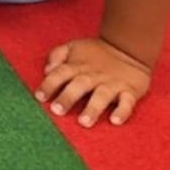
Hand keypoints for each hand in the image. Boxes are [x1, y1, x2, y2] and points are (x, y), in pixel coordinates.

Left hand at [36, 36, 151, 126]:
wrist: (128, 48)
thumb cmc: (95, 52)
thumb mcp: (73, 47)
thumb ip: (57, 56)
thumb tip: (46, 71)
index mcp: (77, 66)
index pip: (60, 73)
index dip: (49, 84)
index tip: (39, 97)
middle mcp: (93, 75)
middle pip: (79, 85)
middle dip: (68, 97)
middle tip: (57, 111)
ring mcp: (112, 83)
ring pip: (102, 96)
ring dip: (93, 108)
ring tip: (84, 122)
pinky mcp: (130, 90)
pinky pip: (127, 102)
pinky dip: (122, 111)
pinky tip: (115, 121)